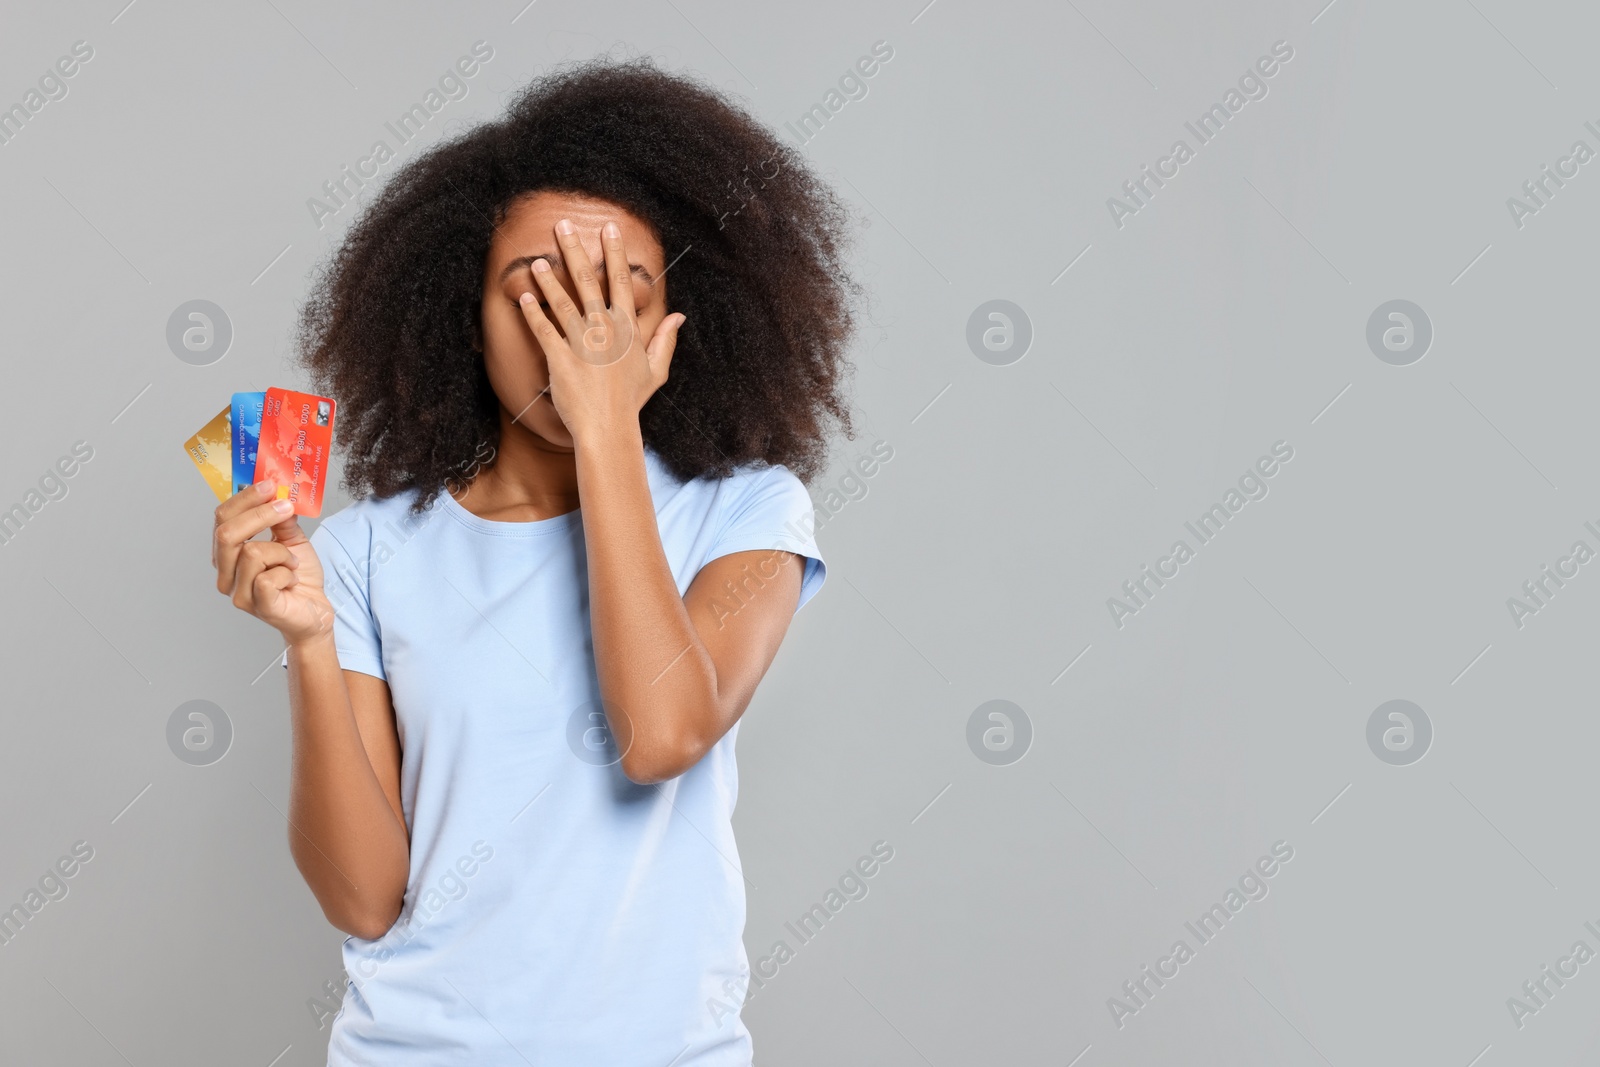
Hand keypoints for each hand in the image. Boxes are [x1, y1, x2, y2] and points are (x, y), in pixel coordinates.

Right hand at [213, 480, 333, 645]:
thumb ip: (281, 520)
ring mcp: (238, 592)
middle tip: (286, 507)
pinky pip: (266, 578)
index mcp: (228, 554)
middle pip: (227, 534)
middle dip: (259, 515)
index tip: (268, 484)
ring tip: (291, 562)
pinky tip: (291, 579)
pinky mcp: (258, 606)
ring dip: (282, 552)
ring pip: (251, 553)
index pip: (222, 519)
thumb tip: (277, 494)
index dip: (244, 499)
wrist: (315, 610)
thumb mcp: (292, 540)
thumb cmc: (297, 577)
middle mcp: (226, 574)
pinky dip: (286, 572)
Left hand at [516, 218, 685, 441]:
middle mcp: (604, 329)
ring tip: (537, 260)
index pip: (621, 282)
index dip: (614, 253)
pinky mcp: (559, 357)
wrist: (609, 427)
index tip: (608, 228)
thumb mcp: (656, 370)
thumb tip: (679, 316)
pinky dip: (533, 311)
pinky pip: (543, 329)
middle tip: (563, 225)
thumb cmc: (631, 401)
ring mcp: (581, 342)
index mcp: (628, 328)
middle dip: (575, 250)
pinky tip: (524, 295)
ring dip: (548, 278)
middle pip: (588, 281)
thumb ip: (666, 339)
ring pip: (562, 301)